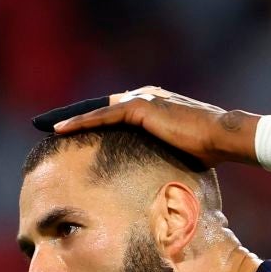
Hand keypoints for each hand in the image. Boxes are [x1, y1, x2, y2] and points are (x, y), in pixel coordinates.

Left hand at [52, 86, 258, 167]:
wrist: (224, 137)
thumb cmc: (212, 149)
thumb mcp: (184, 151)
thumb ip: (168, 153)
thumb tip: (164, 175)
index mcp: (156, 105)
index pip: (118, 110)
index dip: (95, 119)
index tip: (76, 129)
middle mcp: (147, 96)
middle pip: (101, 105)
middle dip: (75, 114)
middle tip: (49, 125)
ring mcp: (143, 99)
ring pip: (97, 108)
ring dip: (70, 117)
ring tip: (46, 126)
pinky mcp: (140, 108)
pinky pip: (102, 115)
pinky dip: (80, 122)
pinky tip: (59, 129)